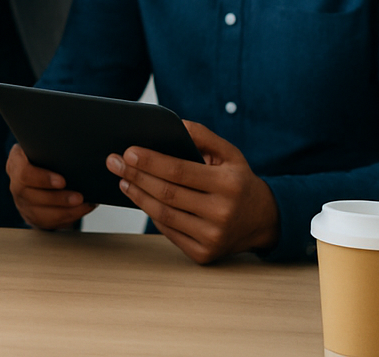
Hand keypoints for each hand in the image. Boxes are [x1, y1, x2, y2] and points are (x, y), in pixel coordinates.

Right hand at [7, 144, 95, 228]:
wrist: (40, 172)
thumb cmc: (47, 155)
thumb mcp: (44, 147)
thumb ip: (53, 149)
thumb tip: (76, 150)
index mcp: (16, 162)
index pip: (24, 173)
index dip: (43, 179)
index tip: (62, 181)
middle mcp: (15, 184)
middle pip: (32, 196)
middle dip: (59, 198)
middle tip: (79, 197)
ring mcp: (22, 202)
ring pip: (40, 213)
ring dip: (65, 211)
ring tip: (84, 205)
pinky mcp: (31, 216)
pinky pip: (47, 223)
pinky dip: (67, 218)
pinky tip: (81, 210)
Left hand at [108, 120, 279, 263]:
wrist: (265, 221)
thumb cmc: (240, 181)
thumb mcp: (230, 154)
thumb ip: (203, 136)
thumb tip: (174, 124)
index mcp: (228, 185)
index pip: (179, 171)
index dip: (150, 161)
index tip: (127, 151)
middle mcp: (222, 213)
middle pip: (166, 193)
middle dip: (135, 175)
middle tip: (113, 162)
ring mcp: (213, 237)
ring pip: (163, 214)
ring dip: (137, 195)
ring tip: (123, 179)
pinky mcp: (204, 254)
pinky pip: (168, 231)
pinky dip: (151, 214)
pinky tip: (140, 198)